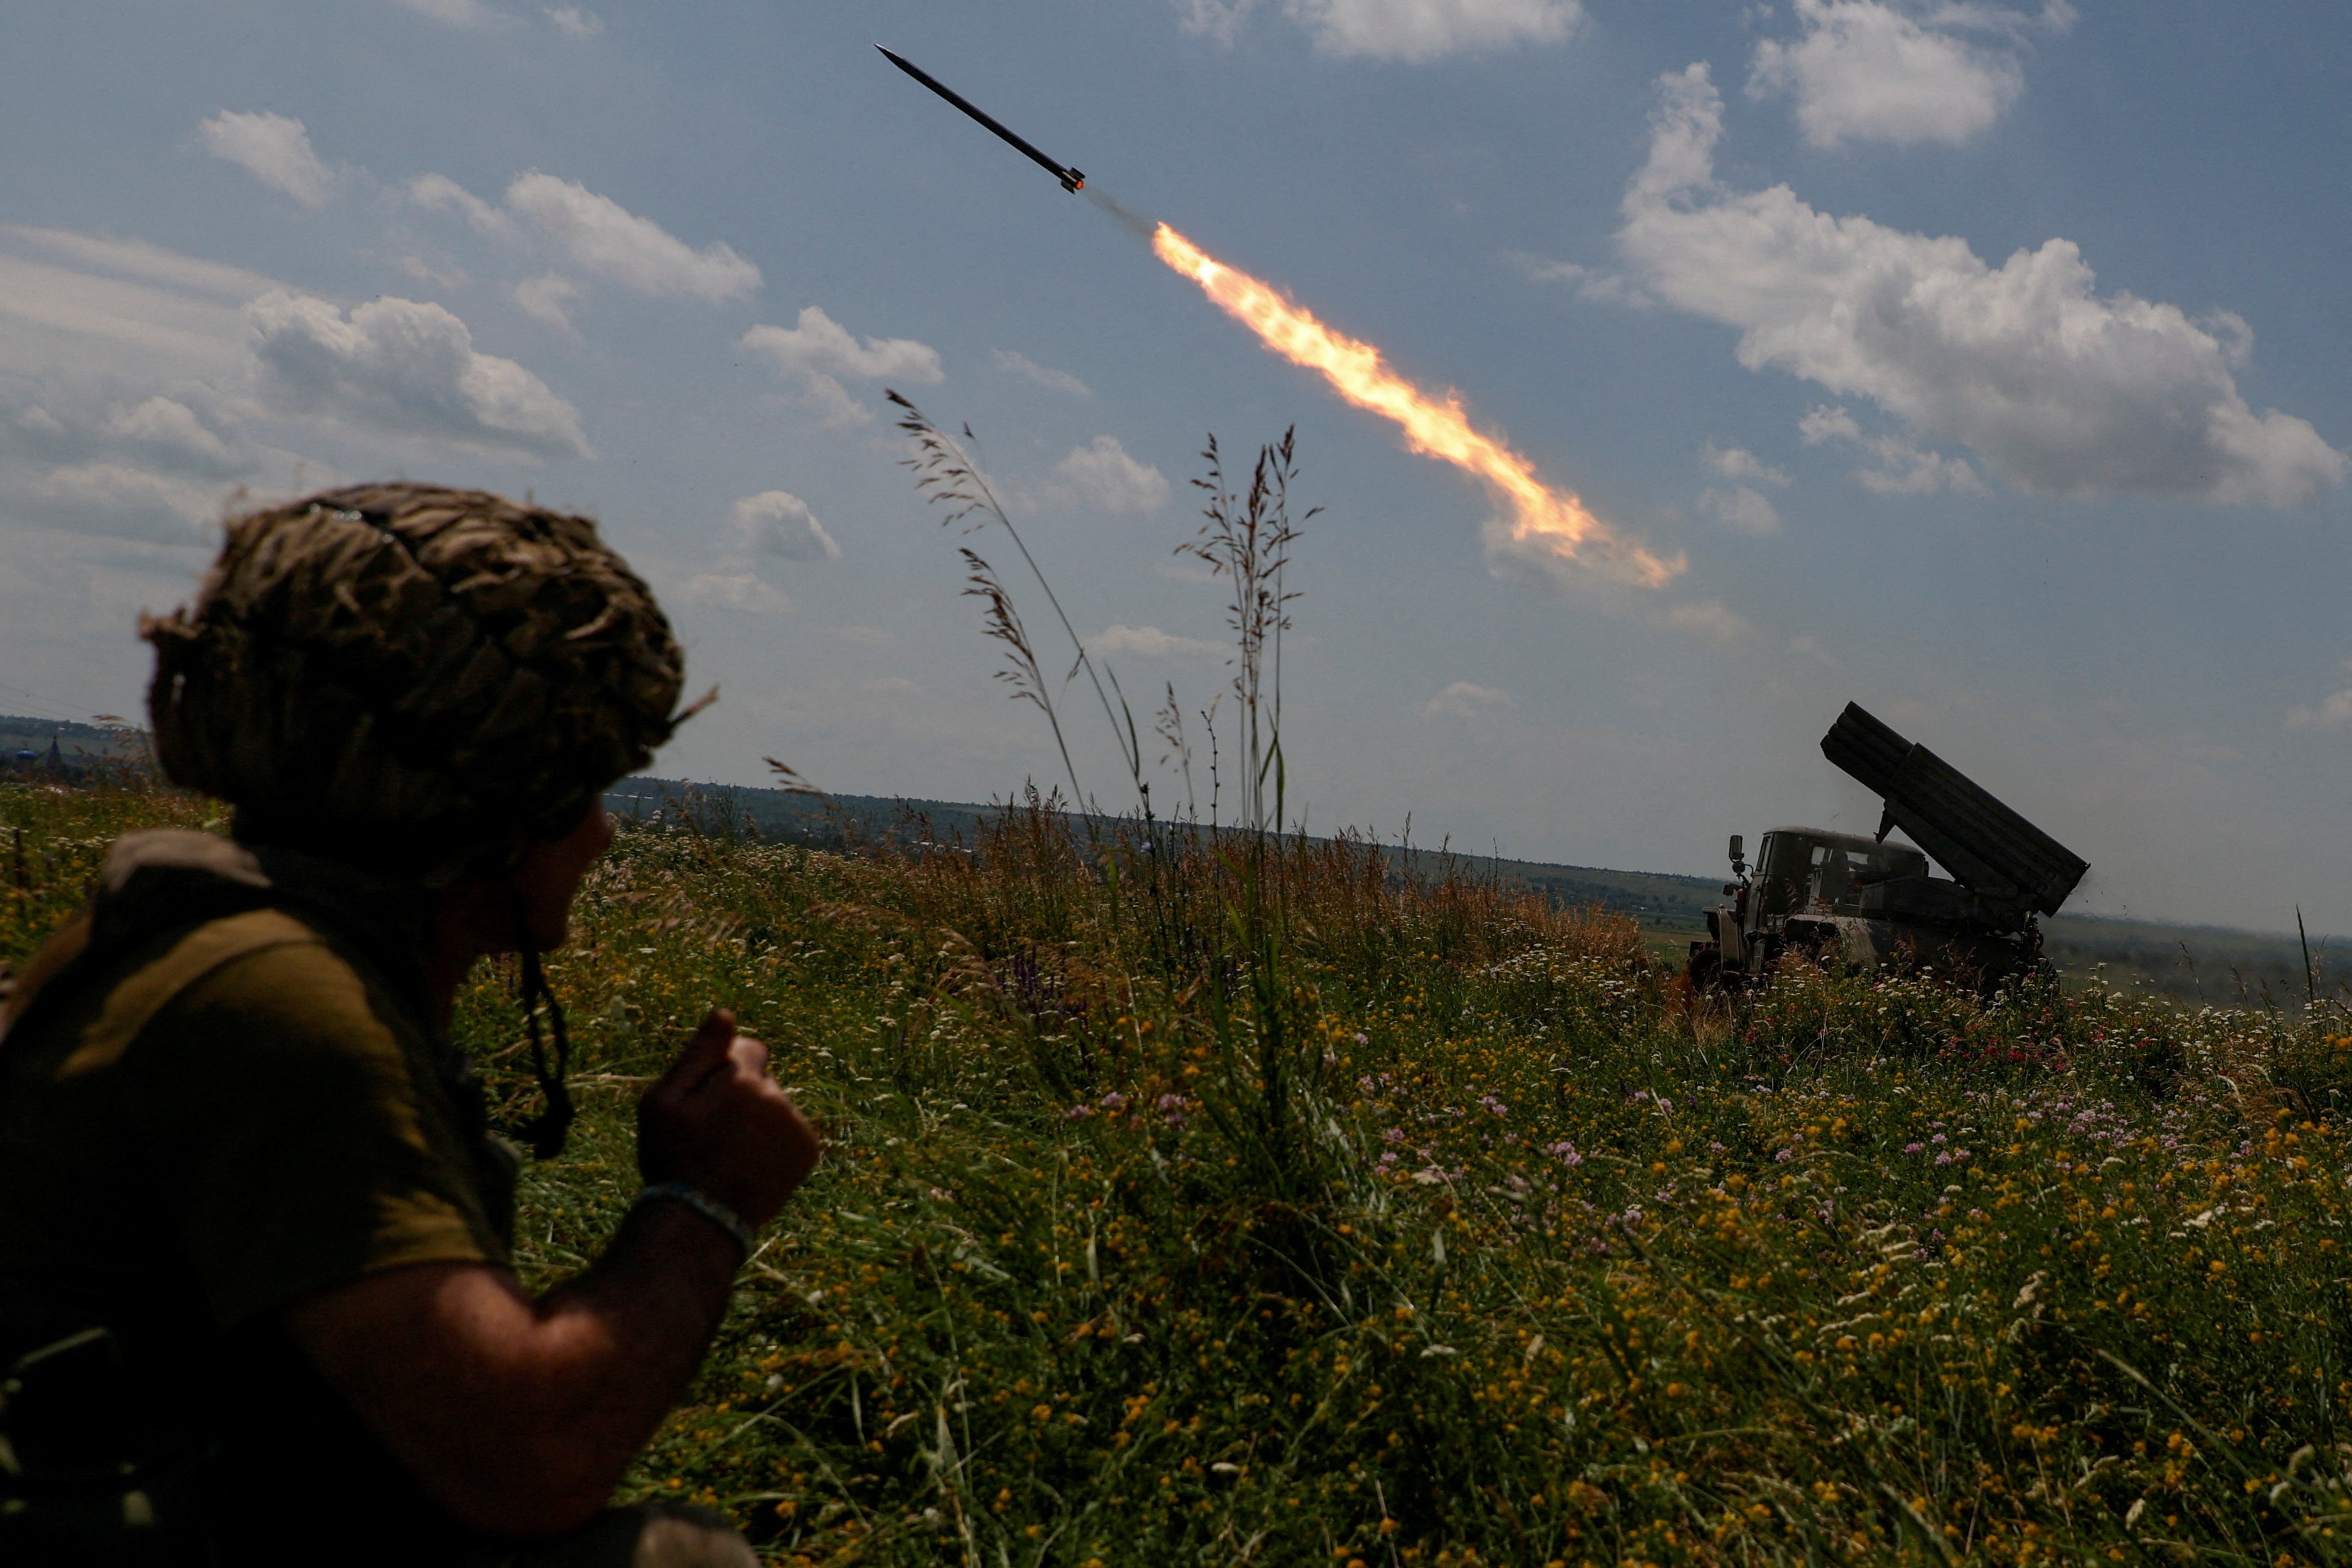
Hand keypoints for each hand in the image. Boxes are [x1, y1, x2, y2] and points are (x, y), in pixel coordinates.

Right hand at [636, 1009, 819, 1229]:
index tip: (708, 1097)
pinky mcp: (808, 1150)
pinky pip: (790, 1130)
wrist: (700, 1219)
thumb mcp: (663, 1101)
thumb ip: (698, 1053)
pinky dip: (775, 1141)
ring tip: (731, 1152)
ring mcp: (796, 1125)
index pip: (749, 1048)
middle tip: (715, 1130)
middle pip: (763, 1078)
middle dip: (743, 1093)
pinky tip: (751, 1164)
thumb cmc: (672, 1157)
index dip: (725, 1069)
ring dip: (759, 1119)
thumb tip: (726, 1014)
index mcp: (743, 1078)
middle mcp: (778, 1096)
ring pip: (776, 1106)